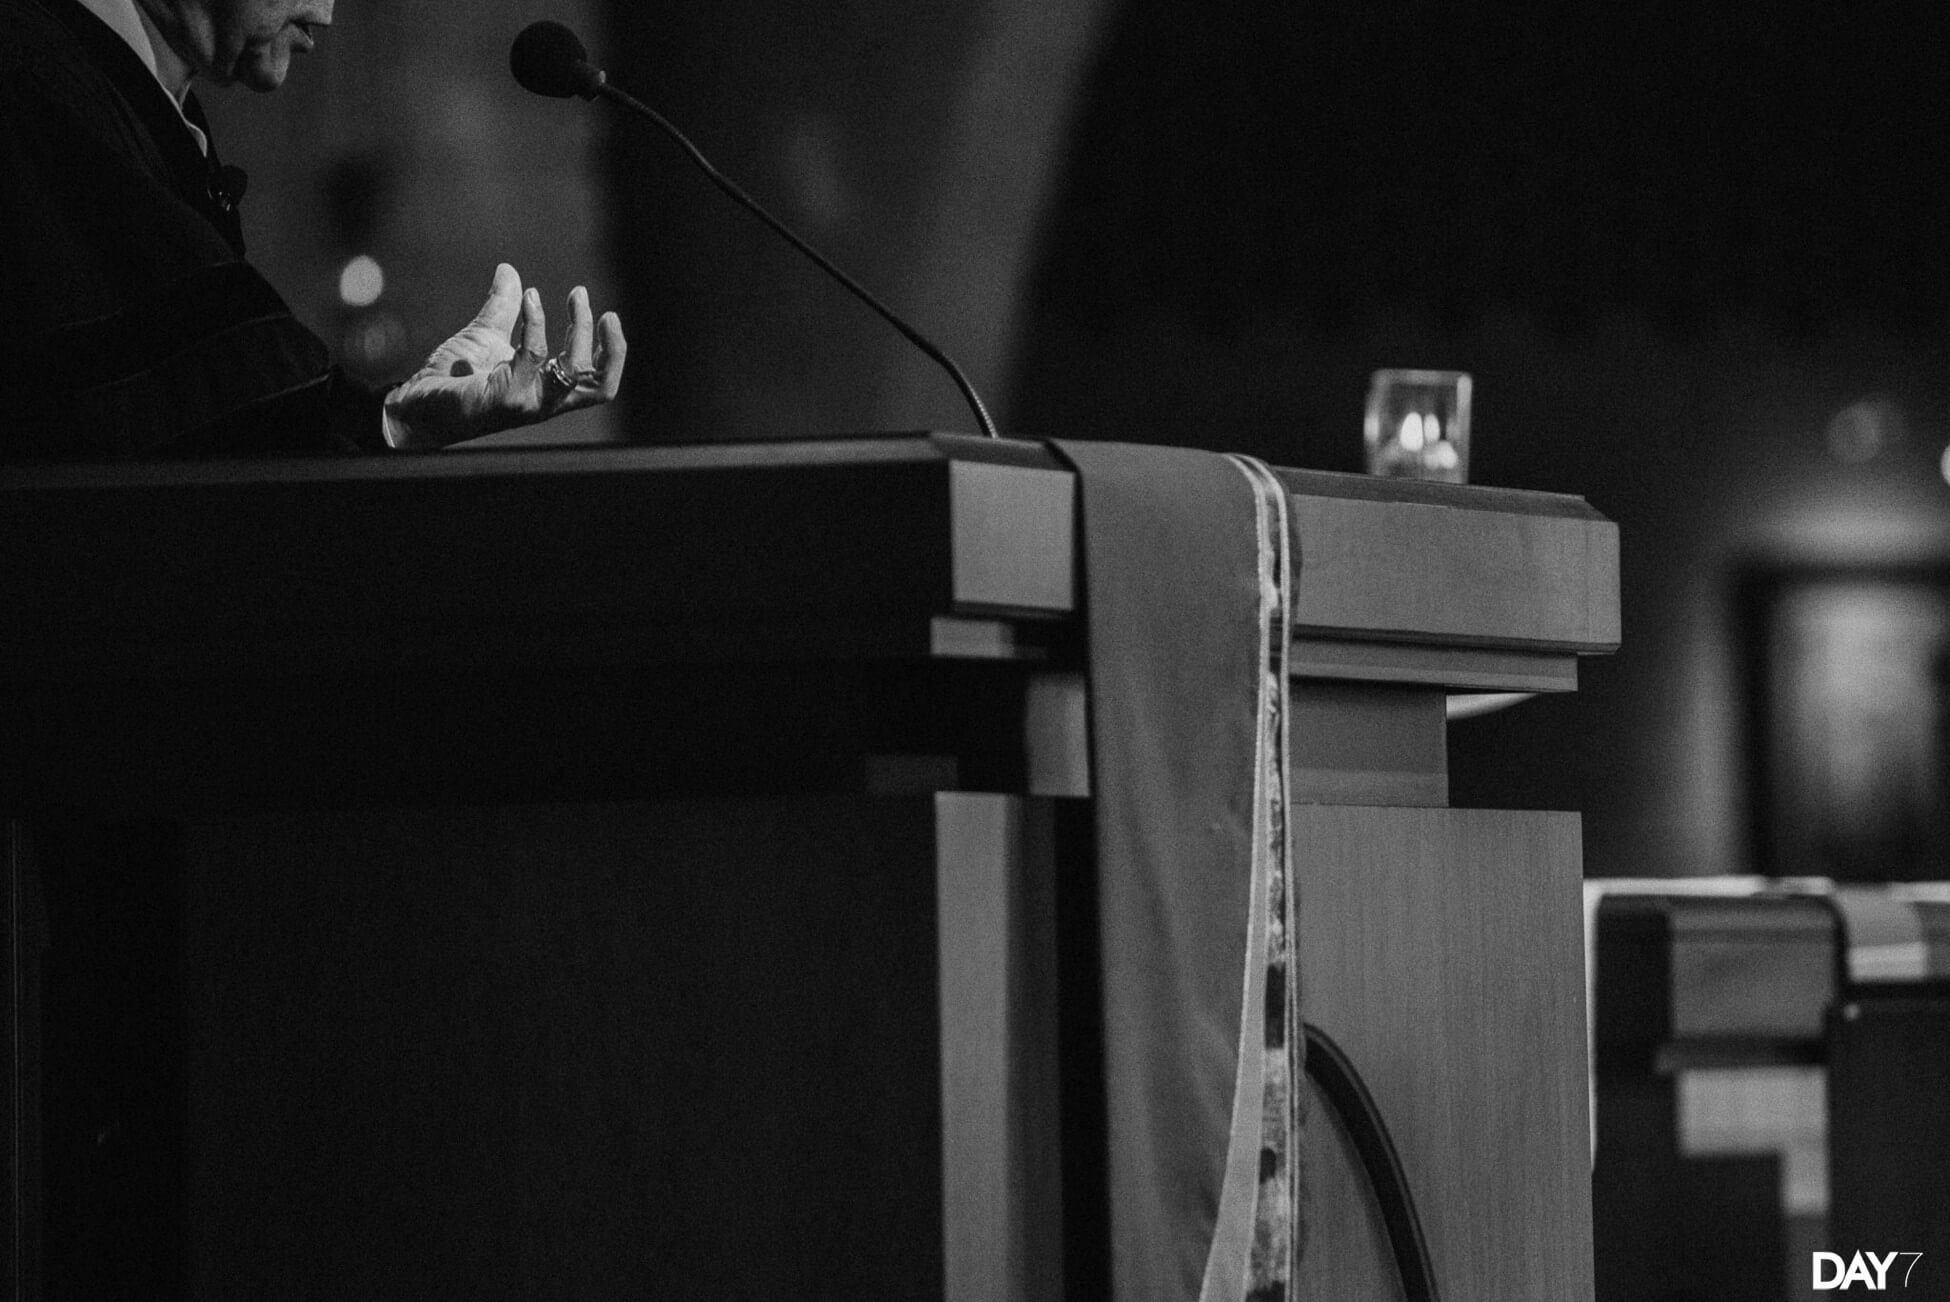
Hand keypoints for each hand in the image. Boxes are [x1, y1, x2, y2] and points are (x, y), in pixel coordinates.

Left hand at [382, 263, 625, 449]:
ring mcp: (527, 403)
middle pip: (598, 381)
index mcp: (547, 391)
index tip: (606, 314)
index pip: (598, 383)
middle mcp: (543, 403)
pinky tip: (528, 297)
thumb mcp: (485, 336)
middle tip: (582, 295)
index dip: (613, 352)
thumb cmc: (452, 378)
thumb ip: (503, 308)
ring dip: (576, 327)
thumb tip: (509, 271)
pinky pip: (534, 355)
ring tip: (569, 293)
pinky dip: (537, 322)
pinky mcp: (506, 398)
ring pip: (574, 370)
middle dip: (606, 341)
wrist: (416, 403)